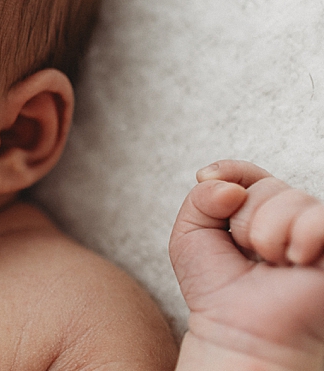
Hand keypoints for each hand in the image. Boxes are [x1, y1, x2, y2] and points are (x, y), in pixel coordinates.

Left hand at [170, 160, 323, 370]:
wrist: (236, 331)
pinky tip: (292, 261)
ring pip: (292, 197)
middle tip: (247, 253)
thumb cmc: (216, 290)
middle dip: (243, 218)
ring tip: (269, 262)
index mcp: (257, 212)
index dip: (230, 170)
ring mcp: (314, 234)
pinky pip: (321, 217)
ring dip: (266, 232)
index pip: (249, 172)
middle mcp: (289, 219)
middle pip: (266, 185)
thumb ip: (200, 199)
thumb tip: (229, 187)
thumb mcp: (190, 236)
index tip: (206, 178)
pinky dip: (301, 235)